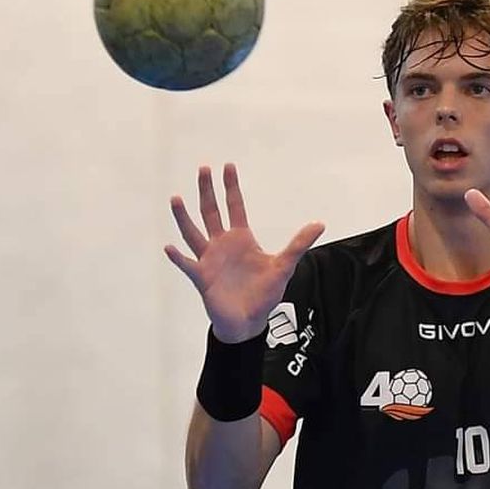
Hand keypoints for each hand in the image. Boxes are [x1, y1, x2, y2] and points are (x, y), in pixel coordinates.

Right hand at [165, 164, 323, 343]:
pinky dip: (178, 258)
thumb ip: (298, 245)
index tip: (228, 166)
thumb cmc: (264, 295)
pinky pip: (187, 265)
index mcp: (241, 239)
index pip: (234, 206)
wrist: (249, 321)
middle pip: (211, 212)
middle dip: (207, 191)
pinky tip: (169, 248)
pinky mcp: (202, 277)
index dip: (231, 187)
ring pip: (193, 233)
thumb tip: (320, 224)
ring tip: (176, 199)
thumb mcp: (284, 267)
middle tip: (203, 168)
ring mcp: (209, 260)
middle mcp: (222, 245)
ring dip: (183, 217)